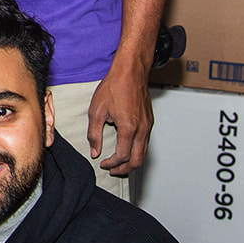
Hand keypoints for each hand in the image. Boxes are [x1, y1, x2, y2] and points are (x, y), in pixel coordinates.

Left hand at [89, 57, 153, 175]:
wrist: (130, 71)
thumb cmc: (114, 86)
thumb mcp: (96, 110)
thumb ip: (94, 134)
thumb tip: (94, 151)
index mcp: (129, 127)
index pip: (123, 156)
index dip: (112, 163)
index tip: (103, 163)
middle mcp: (142, 129)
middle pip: (138, 160)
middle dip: (124, 169)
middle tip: (112, 170)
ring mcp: (148, 126)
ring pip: (144, 153)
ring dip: (131, 162)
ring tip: (118, 164)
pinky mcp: (149, 122)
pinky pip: (145, 143)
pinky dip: (136, 151)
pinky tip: (126, 149)